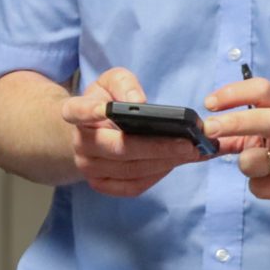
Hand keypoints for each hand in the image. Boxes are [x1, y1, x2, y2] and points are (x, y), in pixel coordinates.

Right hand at [57, 67, 205, 196]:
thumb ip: (124, 84)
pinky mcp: (102, 184)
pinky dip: (158, 176)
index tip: (106, 109)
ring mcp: (89, 168)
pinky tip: (177, 163)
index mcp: (76, 112)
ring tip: (193, 153)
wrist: (90, 132)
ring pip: (131, 170)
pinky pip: (133, 186)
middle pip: (119, 149)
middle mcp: (80, 143)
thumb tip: (138, 102)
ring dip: (165, 163)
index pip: (77, 111)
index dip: (89, 111)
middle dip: (156, 147)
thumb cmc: (105, 102)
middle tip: (188, 144)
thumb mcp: (111, 83)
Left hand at [202, 75, 269, 207]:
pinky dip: (257, 185)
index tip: (209, 103)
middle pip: (267, 120)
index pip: (263, 90)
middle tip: (209, 129)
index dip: (235, 93)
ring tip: (258, 165)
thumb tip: (202, 136)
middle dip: (234, 123)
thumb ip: (239, 130)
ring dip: (245, 164)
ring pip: (255, 161)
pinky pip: (260, 187)